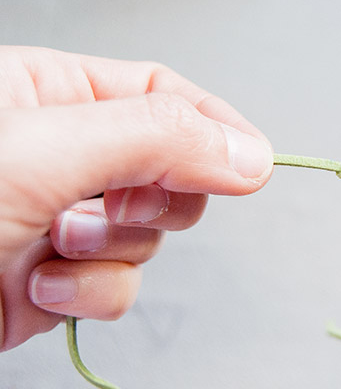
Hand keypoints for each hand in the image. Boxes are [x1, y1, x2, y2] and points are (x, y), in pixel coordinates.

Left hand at [0, 46, 272, 350]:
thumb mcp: (40, 154)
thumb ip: (156, 141)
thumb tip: (249, 154)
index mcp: (50, 94)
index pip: (162, 93)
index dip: (213, 125)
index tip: (252, 162)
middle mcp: (61, 153)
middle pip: (168, 168)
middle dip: (151, 200)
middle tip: (119, 206)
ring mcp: (61, 218)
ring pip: (146, 235)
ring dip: (112, 254)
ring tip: (52, 250)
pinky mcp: (55, 277)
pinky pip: (117, 284)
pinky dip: (91, 294)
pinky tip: (39, 290)